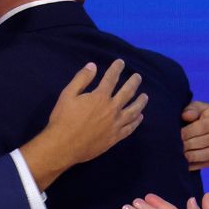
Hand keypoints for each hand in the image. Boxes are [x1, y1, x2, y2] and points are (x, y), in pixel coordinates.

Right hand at [20, 59, 147, 189]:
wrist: (64, 145)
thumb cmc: (63, 119)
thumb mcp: (67, 95)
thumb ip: (81, 79)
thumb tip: (93, 66)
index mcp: (100, 97)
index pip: (111, 79)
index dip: (116, 69)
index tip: (121, 62)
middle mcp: (112, 109)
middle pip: (127, 93)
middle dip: (133, 83)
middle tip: (138, 77)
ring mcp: (115, 124)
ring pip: (133, 111)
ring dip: (140, 102)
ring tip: (145, 96)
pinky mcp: (115, 137)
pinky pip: (129, 128)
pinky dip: (136, 122)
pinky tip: (140, 117)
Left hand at [181, 101, 208, 170]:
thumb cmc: (200, 115)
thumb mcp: (196, 108)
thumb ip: (191, 109)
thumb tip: (186, 115)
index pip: (202, 127)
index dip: (187, 132)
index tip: (176, 135)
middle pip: (203, 142)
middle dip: (186, 145)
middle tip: (173, 147)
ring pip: (205, 155)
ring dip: (189, 156)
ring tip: (177, 155)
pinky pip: (207, 164)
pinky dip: (194, 164)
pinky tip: (183, 163)